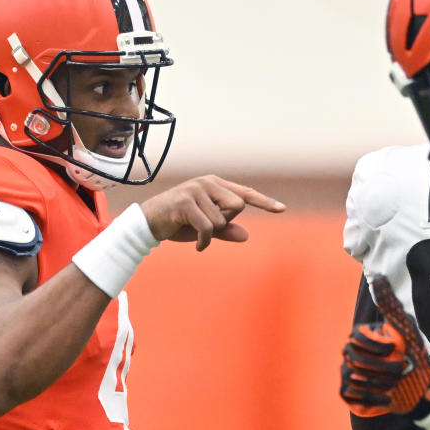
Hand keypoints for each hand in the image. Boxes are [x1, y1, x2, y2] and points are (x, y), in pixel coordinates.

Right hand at [140, 175, 285, 249]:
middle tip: (204, 225)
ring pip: (222, 220)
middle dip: (225, 222)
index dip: (265, 202)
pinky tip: (197, 246)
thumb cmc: (177, 224)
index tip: (282, 209)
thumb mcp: (205, 228)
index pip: (245, 194)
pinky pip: (208, 228)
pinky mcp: (185, 203)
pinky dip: (204, 241)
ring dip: (210, 234)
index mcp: (215, 185)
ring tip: (193, 231)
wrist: (146, 224)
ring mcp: (195, 190)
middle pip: (238, 207)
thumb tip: (246, 235)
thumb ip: (225, 230)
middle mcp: (207, 183)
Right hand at [340, 276, 429, 415]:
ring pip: (352, 377)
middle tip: (400, 372)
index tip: (393, 349)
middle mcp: (351, 354)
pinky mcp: (352, 393)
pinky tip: (387, 398)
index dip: (374, 345)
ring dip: (377, 384)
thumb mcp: (405, 328)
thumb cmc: (414, 354)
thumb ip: (390, 304)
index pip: (356, 338)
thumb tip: (378, 277)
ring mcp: (349, 373)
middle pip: (353, 359)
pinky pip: (350, 395)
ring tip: (395, 385)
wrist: (421, 386)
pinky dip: (370, 399)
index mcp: (362, 337)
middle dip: (379, 367)